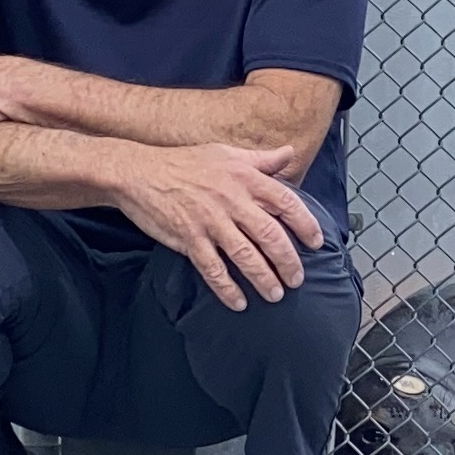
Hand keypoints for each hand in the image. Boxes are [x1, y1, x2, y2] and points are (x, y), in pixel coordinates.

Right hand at [113, 143, 324, 310]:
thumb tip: (289, 153)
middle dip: (288, 262)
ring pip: (246, 256)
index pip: (286, 202)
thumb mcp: (226, 153)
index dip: (305, 225)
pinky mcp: (189, 239)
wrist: (139, 172)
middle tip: (297, 279)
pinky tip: (239, 302)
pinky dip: (227, 288)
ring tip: (275, 294)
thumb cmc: (184, 162)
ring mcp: (210, 222)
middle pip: (270, 236)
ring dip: (264, 279)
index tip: (316, 242)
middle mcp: (232, 200)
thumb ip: (261, 158)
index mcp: (245, 178)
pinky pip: (213, 269)